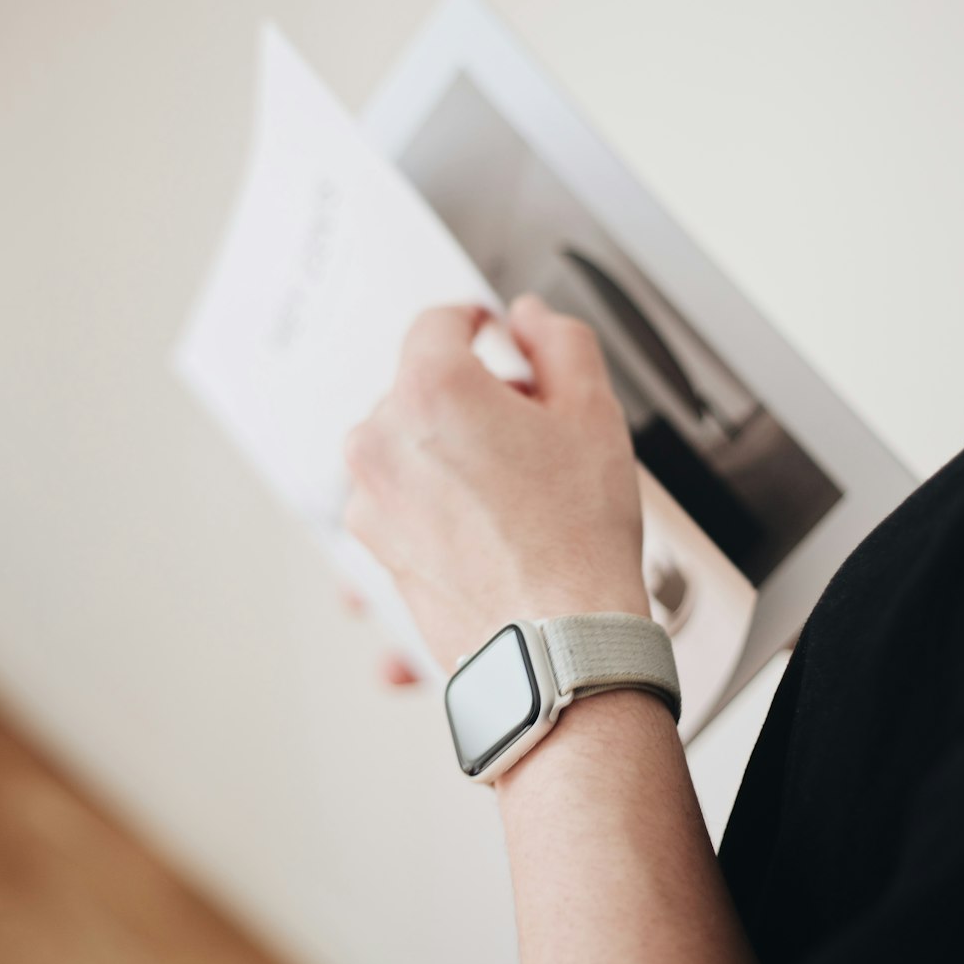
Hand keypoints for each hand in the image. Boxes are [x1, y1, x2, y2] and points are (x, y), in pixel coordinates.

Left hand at [343, 294, 649, 676]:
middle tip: (531, 425)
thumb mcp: (592, 412)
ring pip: (412, 444)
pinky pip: (406, 498)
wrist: (558, 644)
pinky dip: (440, 499)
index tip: (491, 332)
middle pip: (424, 387)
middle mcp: (382, 440)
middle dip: (474, 395)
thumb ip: (559, 341)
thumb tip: (529, 319)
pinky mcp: (375, 545)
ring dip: (454, 448)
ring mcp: (371, 498)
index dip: (475, 320)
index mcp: (430, 391)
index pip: (439, 323)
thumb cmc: (575, 540)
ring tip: (517, 486)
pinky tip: (494, 523)